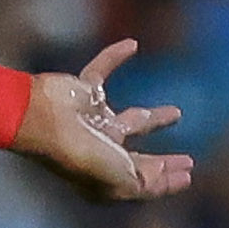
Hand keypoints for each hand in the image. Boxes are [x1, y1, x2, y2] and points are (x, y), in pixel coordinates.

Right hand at [15, 40, 195, 201]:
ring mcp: (92, 121)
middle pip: (138, 158)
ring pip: (130, 119)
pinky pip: (103, 70)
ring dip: (154, 118)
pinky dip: (115, 57)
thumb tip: (162, 171)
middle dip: (162, 163)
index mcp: (107, 175)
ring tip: (178, 114)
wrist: (40, 120)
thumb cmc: (80, 154)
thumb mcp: (120, 178)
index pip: (142, 182)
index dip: (167, 182)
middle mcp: (101, 150)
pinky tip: (131, 45)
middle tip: (187, 160)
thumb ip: (145, 181)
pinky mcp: (83, 92)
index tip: (189, 175)